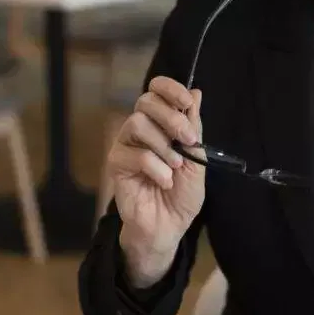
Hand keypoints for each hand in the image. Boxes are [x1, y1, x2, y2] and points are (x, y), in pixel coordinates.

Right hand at [108, 76, 205, 285]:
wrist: (169, 226)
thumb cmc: (182, 194)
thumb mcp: (197, 160)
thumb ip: (194, 128)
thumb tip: (196, 93)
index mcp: (163, 124)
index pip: (157, 90)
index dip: (170, 89)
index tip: (186, 102)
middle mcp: (142, 129)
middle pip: (146, 101)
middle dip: (171, 118)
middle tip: (188, 141)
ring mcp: (127, 145)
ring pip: (137, 123)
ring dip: (163, 146)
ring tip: (175, 167)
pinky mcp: (116, 164)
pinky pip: (134, 154)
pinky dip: (155, 168)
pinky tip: (164, 182)